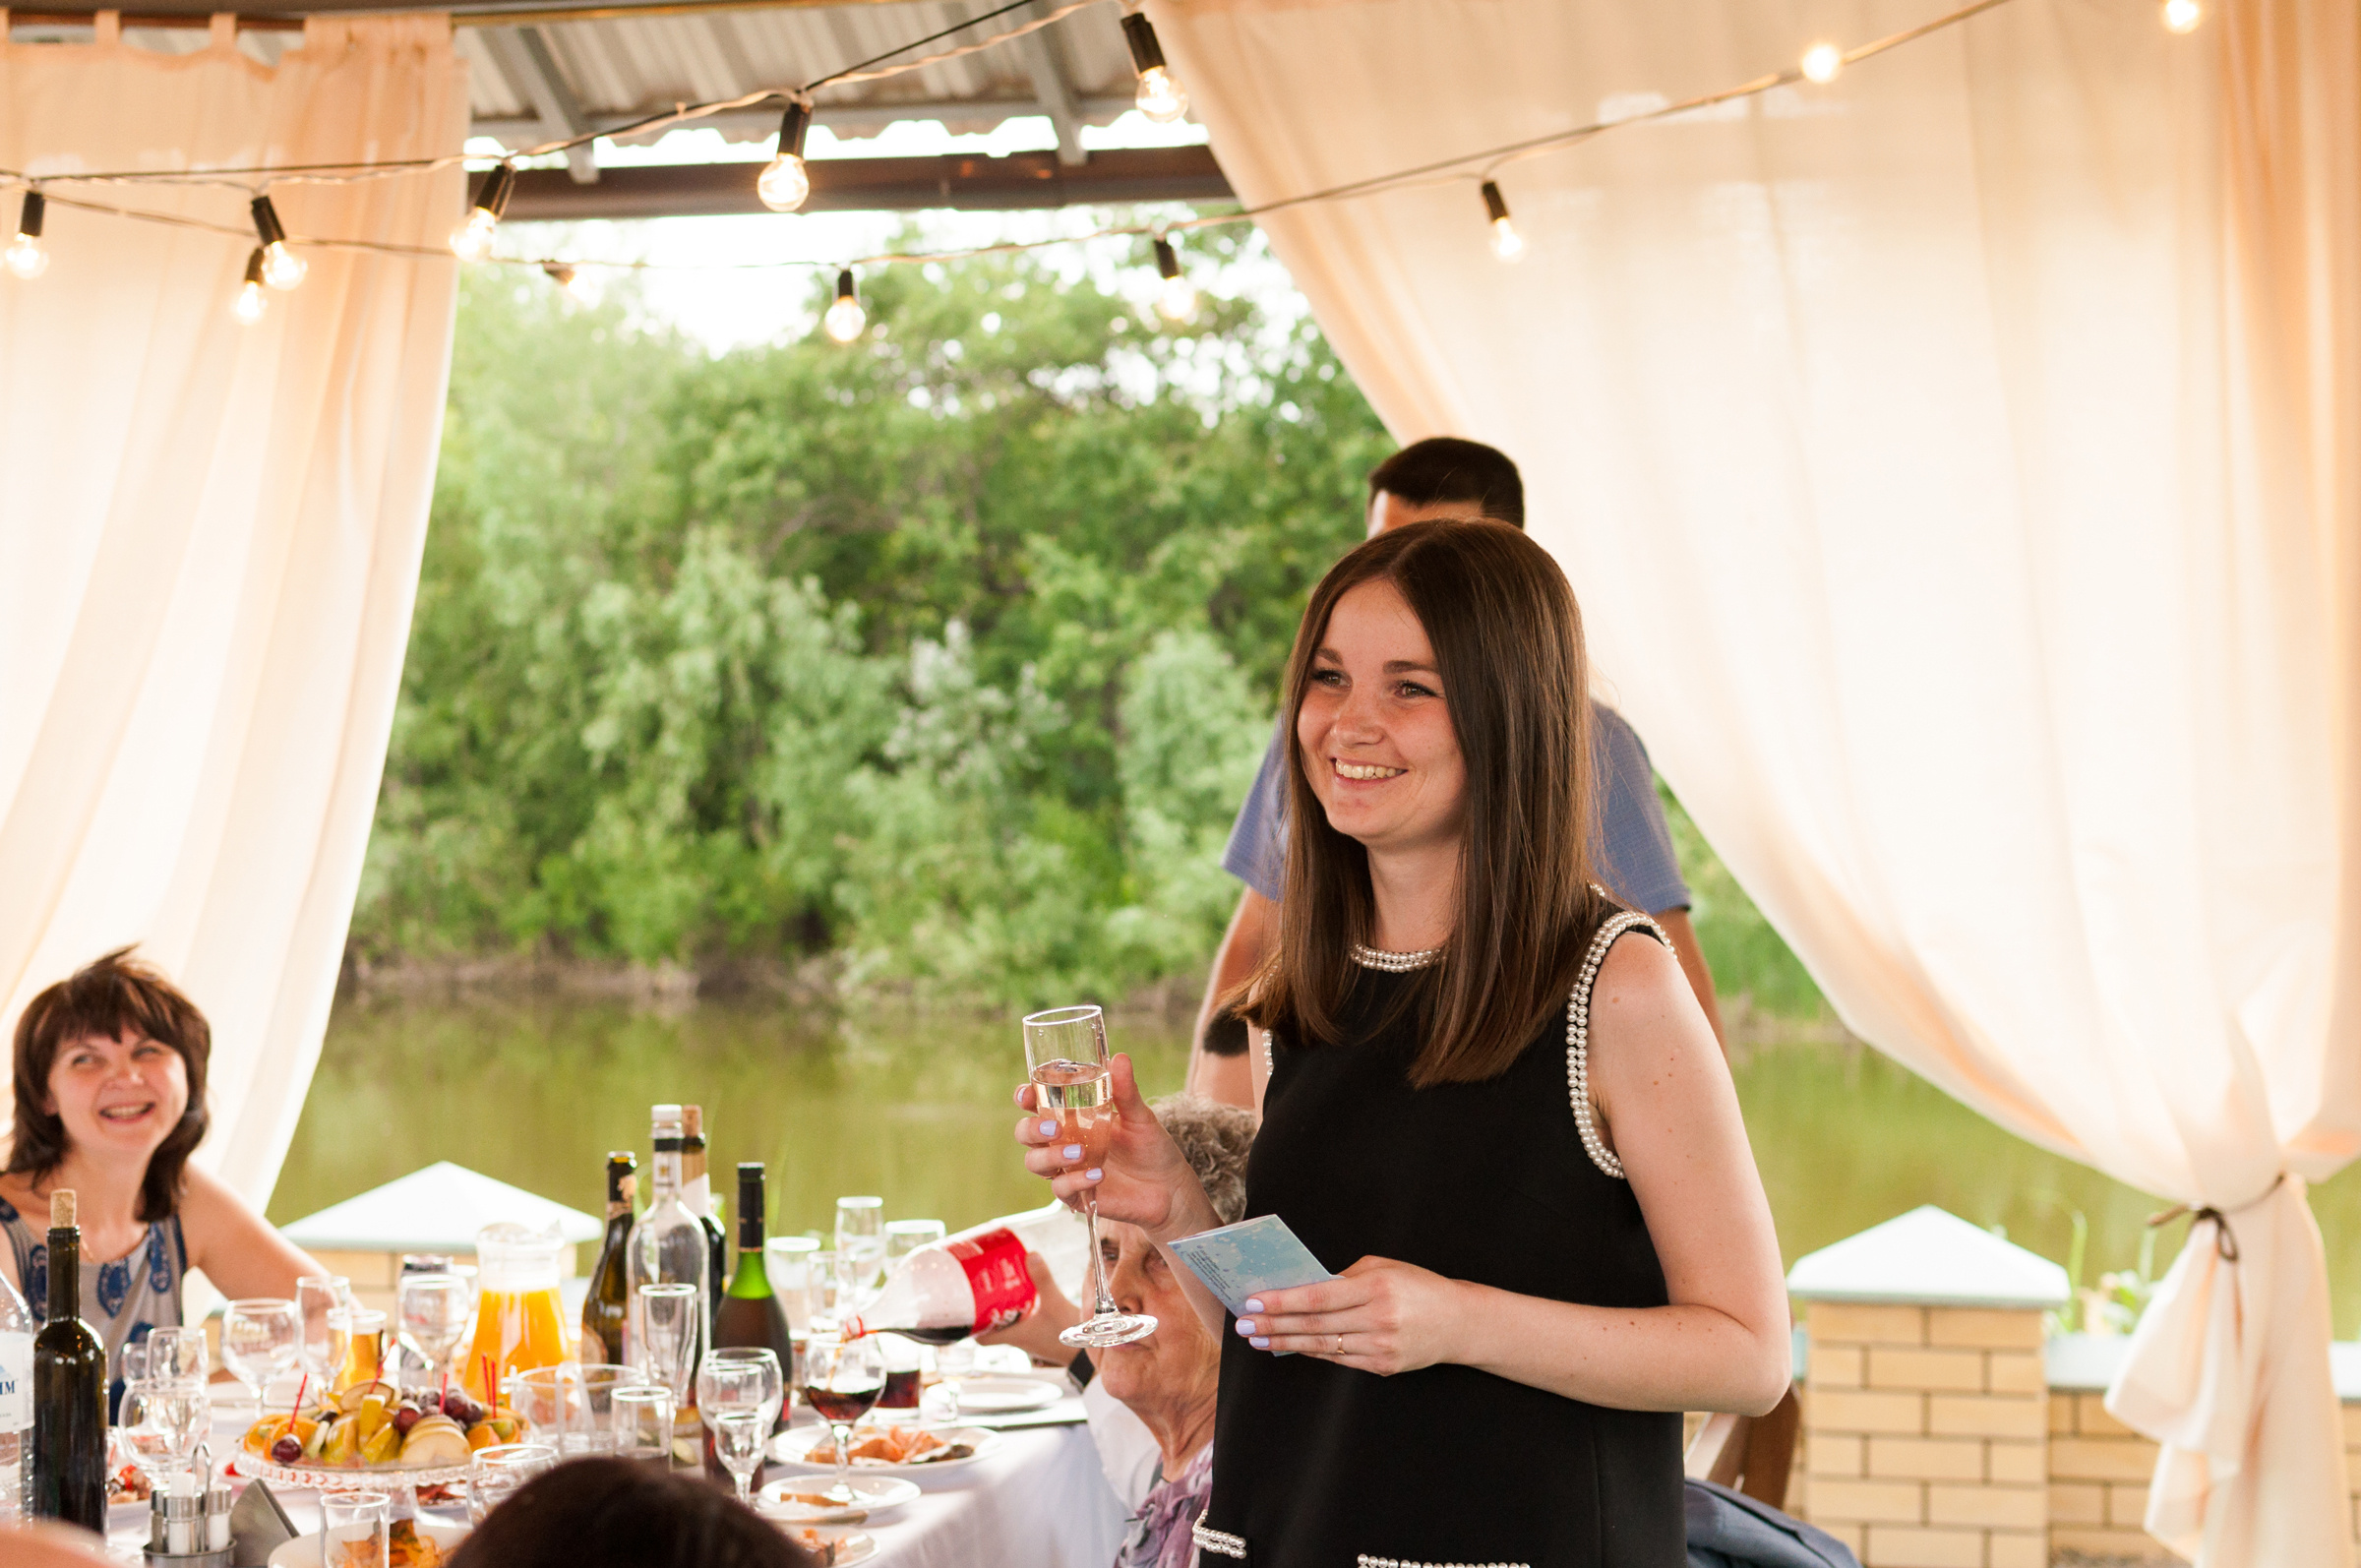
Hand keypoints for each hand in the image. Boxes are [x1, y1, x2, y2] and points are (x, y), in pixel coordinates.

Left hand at [975, 1252, 1083, 1364]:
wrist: (1088, 1353)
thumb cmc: (1068, 1334)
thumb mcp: (1054, 1303)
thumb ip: (1043, 1279)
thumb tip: (1030, 1255)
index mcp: (1015, 1336)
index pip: (983, 1338)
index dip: (971, 1326)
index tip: (966, 1309)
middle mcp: (1018, 1340)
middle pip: (992, 1329)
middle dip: (986, 1312)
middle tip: (983, 1292)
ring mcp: (1028, 1339)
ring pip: (1007, 1326)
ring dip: (1002, 1311)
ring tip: (1001, 1290)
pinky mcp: (1038, 1335)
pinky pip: (1021, 1324)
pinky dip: (1018, 1312)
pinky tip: (1025, 1297)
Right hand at [1013, 1053, 1208, 1240]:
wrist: (1170, 1188)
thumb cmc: (1151, 1146)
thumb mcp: (1140, 1116)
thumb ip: (1125, 1091)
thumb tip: (1119, 1058)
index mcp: (1073, 1116)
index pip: (1037, 1103)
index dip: (1025, 1097)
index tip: (1026, 1095)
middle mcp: (1064, 1141)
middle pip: (1026, 1133)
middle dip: (1031, 1129)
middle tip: (1054, 1128)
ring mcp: (1067, 1168)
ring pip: (1035, 1162)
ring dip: (1051, 1156)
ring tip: (1080, 1152)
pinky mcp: (1077, 1194)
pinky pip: (1061, 1189)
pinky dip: (1075, 1180)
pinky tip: (1097, 1174)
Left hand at [1228, 1256, 1469, 1375]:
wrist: (1460, 1322)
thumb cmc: (1419, 1286)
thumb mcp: (1385, 1268)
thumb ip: (1345, 1277)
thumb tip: (1303, 1288)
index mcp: (1377, 1287)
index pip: (1319, 1296)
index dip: (1284, 1301)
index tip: (1255, 1301)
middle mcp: (1378, 1319)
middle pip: (1315, 1325)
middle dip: (1274, 1325)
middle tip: (1243, 1324)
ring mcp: (1381, 1347)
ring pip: (1323, 1346)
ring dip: (1285, 1342)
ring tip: (1257, 1338)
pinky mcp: (1383, 1366)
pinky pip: (1339, 1359)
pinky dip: (1312, 1352)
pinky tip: (1290, 1346)